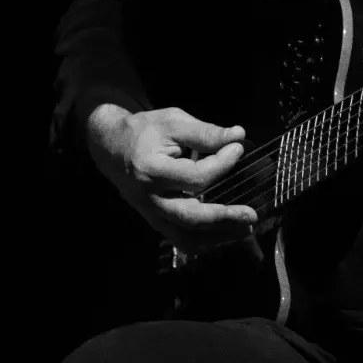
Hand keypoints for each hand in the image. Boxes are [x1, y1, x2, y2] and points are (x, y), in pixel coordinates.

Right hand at [86, 104, 258, 249]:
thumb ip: (205, 132)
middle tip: (251, 215)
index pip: (195, 177)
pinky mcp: (154, 220)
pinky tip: (225, 233)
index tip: (238, 148)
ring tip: (244, 229)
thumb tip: (238, 136)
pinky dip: (204, 240)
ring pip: (185, 237)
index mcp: (151, 171)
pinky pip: (179, 239)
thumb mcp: (172, 122)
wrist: (110, 147)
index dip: (222, 163)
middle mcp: (150, 198)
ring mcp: (151, 213)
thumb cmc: (144, 131)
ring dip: (217, 237)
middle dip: (223, 219)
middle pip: (189, 217)